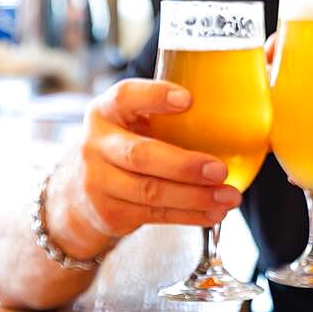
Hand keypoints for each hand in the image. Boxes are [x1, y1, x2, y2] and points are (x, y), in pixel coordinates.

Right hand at [51, 79, 241, 253]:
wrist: (74, 192)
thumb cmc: (121, 145)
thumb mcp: (129, 121)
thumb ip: (165, 115)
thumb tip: (238, 114)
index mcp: (107, 111)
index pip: (126, 96)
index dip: (156, 96)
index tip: (188, 99)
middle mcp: (96, 144)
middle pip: (141, 155)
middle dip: (184, 165)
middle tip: (220, 169)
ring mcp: (99, 183)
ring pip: (151, 192)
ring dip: (196, 197)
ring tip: (229, 196)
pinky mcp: (110, 213)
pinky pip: (156, 215)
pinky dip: (190, 215)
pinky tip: (214, 212)